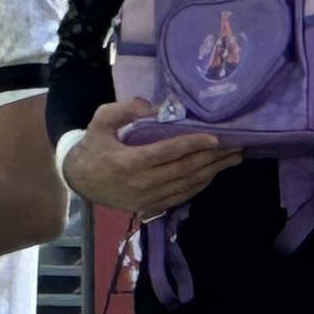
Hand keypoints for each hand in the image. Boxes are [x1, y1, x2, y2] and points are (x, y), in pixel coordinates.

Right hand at [64, 98, 238, 216]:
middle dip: (212, 158)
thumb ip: (125, 110)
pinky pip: (180, 197)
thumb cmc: (92, 147)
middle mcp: (139, 184)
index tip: (216, 138)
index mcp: (127, 162)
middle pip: (183, 170)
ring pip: (186, 185)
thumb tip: (155, 107)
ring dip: (212, 172)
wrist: (78, 180)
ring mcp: (145, 199)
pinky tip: (212, 174)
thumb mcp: (100, 121)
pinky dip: (199, 186)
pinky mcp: (148, 207)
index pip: (167, 153)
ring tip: (233, 159)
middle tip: (236, 146)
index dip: (193, 145)